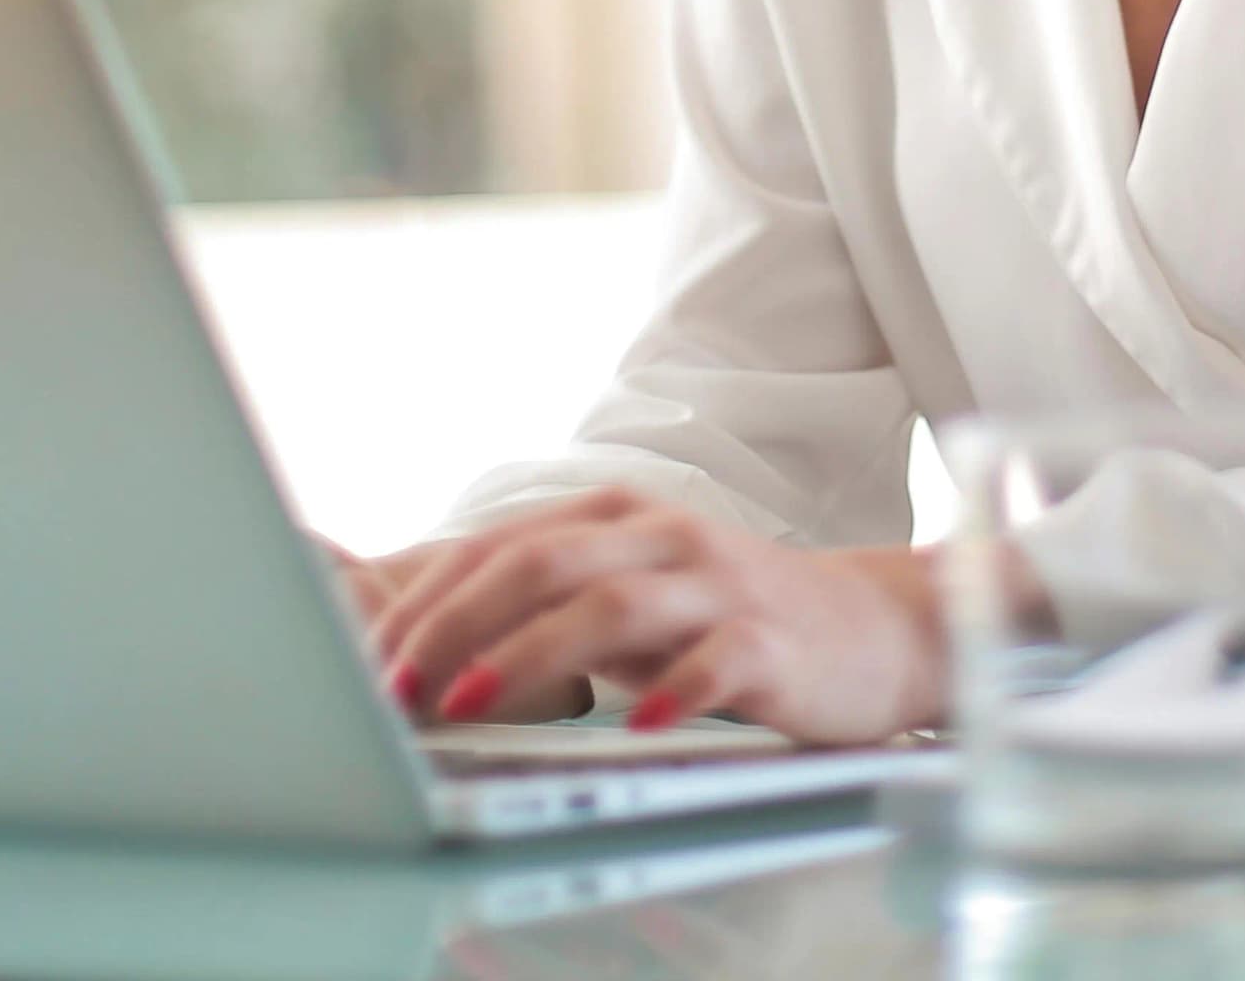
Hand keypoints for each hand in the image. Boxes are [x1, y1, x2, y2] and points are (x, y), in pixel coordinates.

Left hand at [367, 488, 947, 746]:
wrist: (869, 629)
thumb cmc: (726, 621)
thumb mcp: (630, 603)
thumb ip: (550, 614)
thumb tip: (435, 664)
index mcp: (615, 520)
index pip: (499, 548)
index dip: (430, 604)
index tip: (374, 666)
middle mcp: (660, 536)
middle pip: (540, 562)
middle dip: (458, 626)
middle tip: (403, 690)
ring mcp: (718, 583)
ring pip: (611, 604)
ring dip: (530, 657)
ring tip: (472, 705)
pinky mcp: (771, 638)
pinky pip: (716, 659)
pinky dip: (670, 689)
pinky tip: (635, 724)